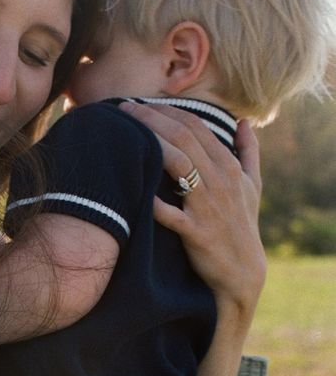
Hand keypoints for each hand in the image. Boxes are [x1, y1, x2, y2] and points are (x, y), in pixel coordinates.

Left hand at [120, 103, 266, 314]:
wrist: (242, 272)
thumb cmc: (243, 226)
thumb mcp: (253, 186)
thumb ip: (248, 151)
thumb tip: (243, 121)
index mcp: (228, 166)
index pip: (196, 126)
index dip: (167, 111)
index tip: (141, 103)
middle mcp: (219, 181)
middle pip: (183, 137)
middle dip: (151, 118)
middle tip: (124, 107)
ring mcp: (207, 206)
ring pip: (177, 164)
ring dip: (149, 144)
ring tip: (123, 133)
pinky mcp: (195, 233)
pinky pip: (171, 214)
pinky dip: (153, 202)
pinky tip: (134, 188)